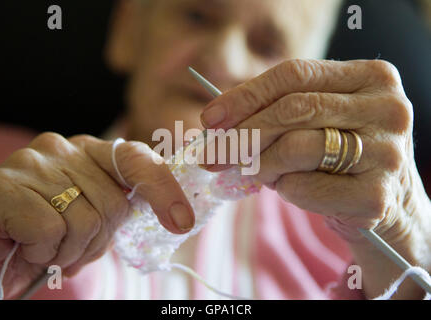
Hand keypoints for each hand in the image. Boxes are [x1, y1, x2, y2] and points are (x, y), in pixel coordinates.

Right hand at [0, 133, 193, 298]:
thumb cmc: (46, 233)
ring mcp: (33, 162)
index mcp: (91, 153)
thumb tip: (175, 214)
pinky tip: (25, 245)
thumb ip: (121, 205)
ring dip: (70, 250)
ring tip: (48, 249)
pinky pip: (50, 230)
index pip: (138, 160)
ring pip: (85, 220)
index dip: (163, 189)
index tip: (181, 220)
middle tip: (72, 248)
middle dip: (99, 240)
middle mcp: (65, 148)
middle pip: (113, 205)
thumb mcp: (93, 217)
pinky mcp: (4, 185)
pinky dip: (43, 252)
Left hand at [200, 59, 430, 297]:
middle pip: (293, 109)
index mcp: (372, 77)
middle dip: (242, 133)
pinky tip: (290, 189)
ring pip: (296, 148)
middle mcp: (387, 109)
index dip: (246, 95)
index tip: (210, 118)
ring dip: (263, 164)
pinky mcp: (376, 195)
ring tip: (262, 172)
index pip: (295, 74)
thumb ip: (276, 110)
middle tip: (212, 155)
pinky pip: (304, 186)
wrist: (385, 202)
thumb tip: (215, 123)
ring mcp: (387, 153)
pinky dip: (284, 189)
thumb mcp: (318, 121)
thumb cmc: (340, 156)